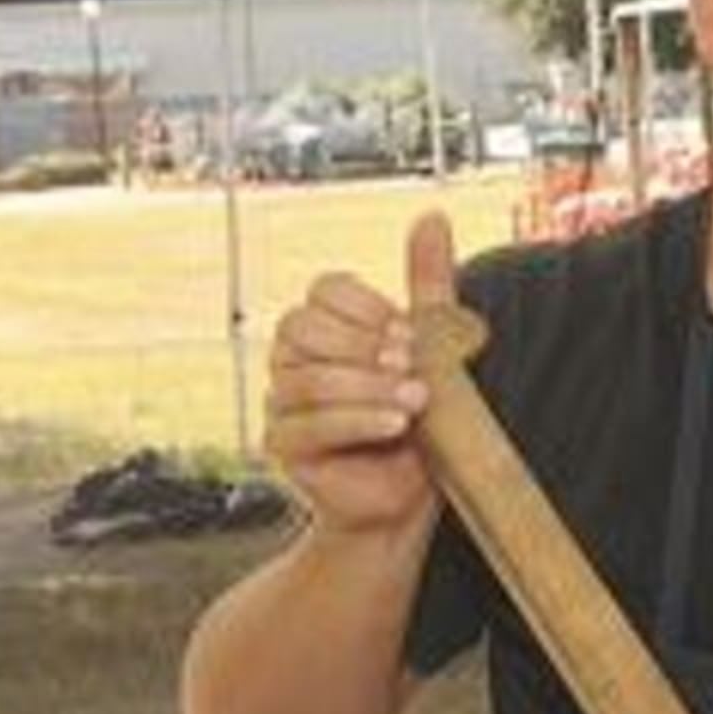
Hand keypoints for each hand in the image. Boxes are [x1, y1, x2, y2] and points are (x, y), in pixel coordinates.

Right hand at [262, 213, 458, 536]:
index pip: (323, 291)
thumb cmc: (417, 422)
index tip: (410, 333)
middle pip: (302, 327)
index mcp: (324, 327)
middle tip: (411, 366)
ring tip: (416, 402)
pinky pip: (308, 425)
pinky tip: (396, 425)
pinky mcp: (282, 447)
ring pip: (307, 378)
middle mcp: (292, 359)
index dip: (367, 307)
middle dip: (363, 344)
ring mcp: (280, 403)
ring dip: (369, 387)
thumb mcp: (431, 346)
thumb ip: (427, 284)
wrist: (408, 497)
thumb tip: (432, 216)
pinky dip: (358, 421)